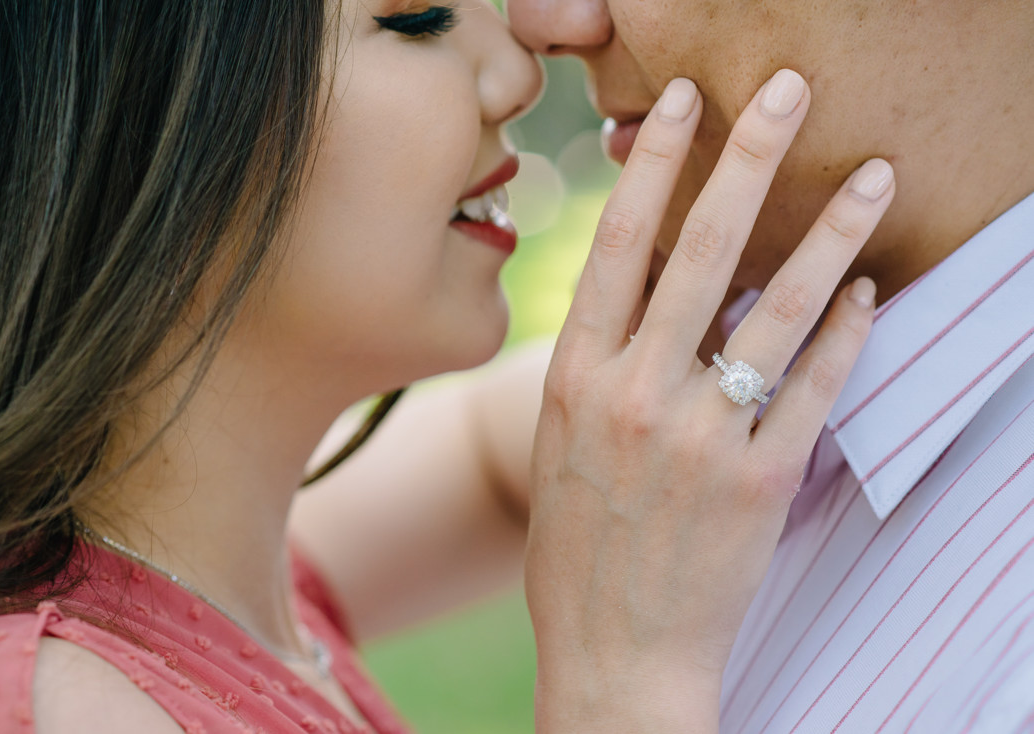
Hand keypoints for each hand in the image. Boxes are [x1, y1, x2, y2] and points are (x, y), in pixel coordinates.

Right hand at [526, 70, 893, 731]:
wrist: (612, 648)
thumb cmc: (579, 543)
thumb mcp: (561, 440)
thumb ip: (601, 362)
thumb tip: (650, 291)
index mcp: (577, 377)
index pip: (618, 245)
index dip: (655, 164)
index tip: (685, 101)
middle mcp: (635, 393)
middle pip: (700, 251)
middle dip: (749, 159)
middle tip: (790, 93)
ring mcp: (700, 436)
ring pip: (776, 310)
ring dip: (831, 233)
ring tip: (874, 176)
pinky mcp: (760, 479)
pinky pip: (814, 387)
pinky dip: (848, 334)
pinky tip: (870, 292)